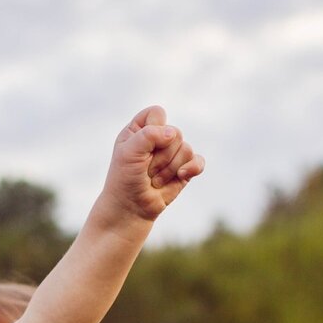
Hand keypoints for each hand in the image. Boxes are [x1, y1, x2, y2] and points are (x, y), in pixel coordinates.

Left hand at [95, 104, 204, 226]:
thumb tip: (172, 134)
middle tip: (145, 171)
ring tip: (154, 180)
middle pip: (174, 133)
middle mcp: (158, 139)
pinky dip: (191, 168)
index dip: (153, 129)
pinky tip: (181, 176)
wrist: (130, 209)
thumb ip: (148, 135)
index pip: (157, 114)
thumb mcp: (128, 153)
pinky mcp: (184, 169)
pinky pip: (198, 161)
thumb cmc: (124, 180)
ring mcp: (172, 154)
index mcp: (140, 130)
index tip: (140, 148)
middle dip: (161, 156)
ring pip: (186, 149)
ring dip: (169, 169)